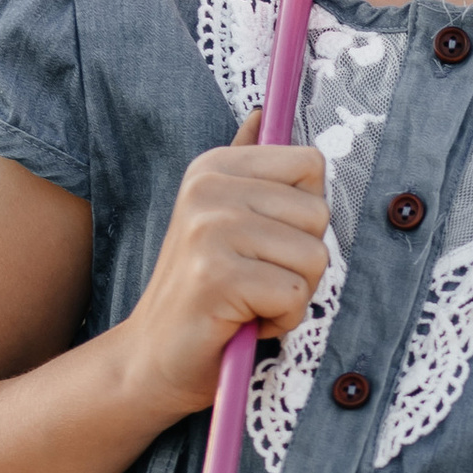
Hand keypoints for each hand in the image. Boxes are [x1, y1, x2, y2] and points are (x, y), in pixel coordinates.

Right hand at [116, 111, 330, 420]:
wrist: (152, 359)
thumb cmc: (203, 294)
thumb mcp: (221, 221)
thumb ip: (247, 168)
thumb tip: (266, 113)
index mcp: (215, 166)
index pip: (312, 164)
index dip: (304, 215)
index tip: (265, 241)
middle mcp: (209, 188)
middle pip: (320, 213)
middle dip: (302, 261)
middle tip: (256, 280)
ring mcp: (209, 230)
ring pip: (314, 257)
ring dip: (293, 293)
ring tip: (250, 300)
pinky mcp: (216, 276)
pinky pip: (295, 295)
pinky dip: (281, 320)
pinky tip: (243, 321)